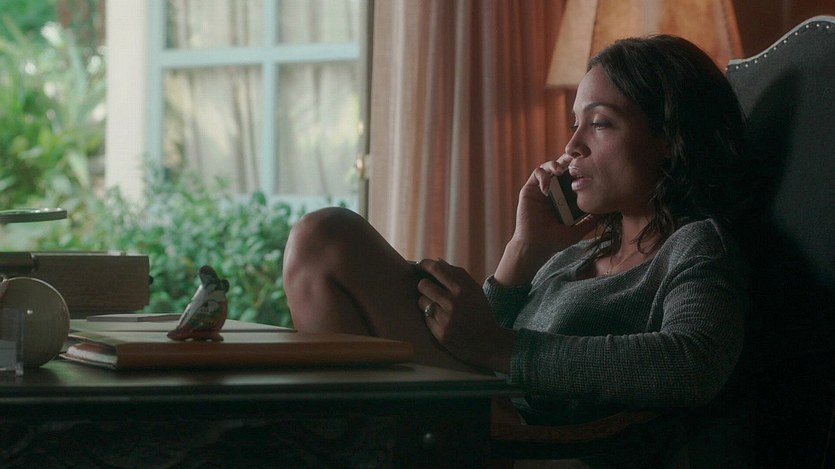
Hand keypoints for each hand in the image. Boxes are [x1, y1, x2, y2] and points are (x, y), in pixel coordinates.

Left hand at [416, 258, 513, 372]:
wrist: (489, 343)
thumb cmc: (481, 313)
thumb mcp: (476, 291)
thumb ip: (458, 275)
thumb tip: (437, 261)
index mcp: (462, 289)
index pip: (436, 269)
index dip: (424, 264)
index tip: (420, 265)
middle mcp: (452, 303)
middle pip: (423, 285)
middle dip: (425, 286)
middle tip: (430, 290)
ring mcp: (445, 319)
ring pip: (421, 301)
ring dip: (427, 302)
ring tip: (439, 307)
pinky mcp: (440, 333)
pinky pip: (425, 317)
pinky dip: (431, 317)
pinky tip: (442, 320)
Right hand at [495, 157, 597, 285]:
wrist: (535, 246)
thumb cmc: (554, 241)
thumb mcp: (577, 231)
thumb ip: (590, 222)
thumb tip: (606, 212)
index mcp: (565, 197)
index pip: (573, 177)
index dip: (580, 169)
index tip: (590, 166)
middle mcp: (553, 190)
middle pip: (562, 167)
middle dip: (569, 160)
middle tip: (577, 157)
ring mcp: (541, 189)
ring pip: (548, 166)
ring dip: (555, 164)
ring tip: (560, 170)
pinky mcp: (530, 189)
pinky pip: (536, 174)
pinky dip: (543, 175)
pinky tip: (547, 188)